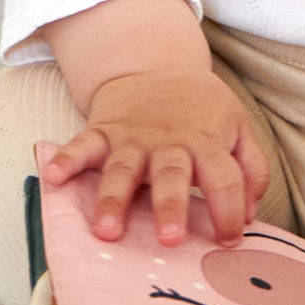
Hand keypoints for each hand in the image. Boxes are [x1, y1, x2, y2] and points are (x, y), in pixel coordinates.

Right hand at [41, 68, 270, 245]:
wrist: (157, 64)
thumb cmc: (201, 109)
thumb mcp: (238, 127)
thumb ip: (251, 169)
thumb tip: (251, 214)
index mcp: (208, 143)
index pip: (225, 178)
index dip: (230, 210)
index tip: (229, 240)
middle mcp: (170, 143)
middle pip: (172, 176)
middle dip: (170, 207)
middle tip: (168, 240)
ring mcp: (133, 138)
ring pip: (122, 170)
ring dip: (113, 199)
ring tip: (105, 231)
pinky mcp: (103, 131)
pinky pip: (82, 145)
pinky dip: (65, 159)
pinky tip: (52, 176)